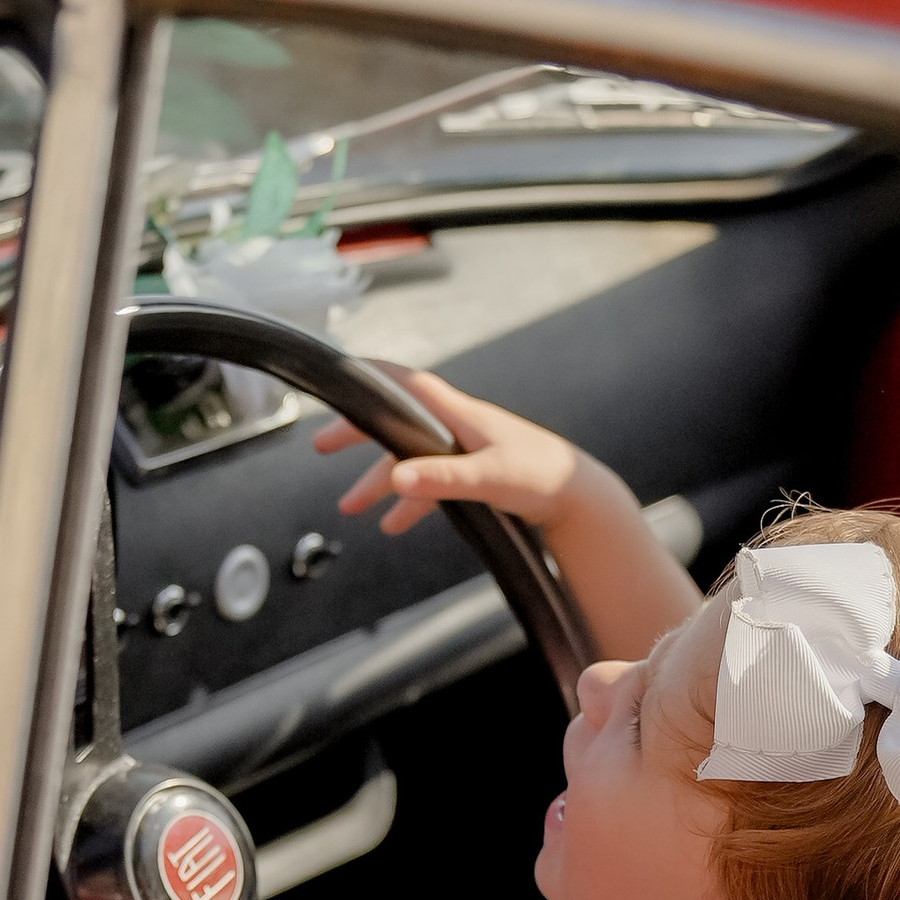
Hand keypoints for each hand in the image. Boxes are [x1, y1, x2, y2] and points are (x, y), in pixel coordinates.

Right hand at [313, 370, 605, 537]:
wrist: (579, 497)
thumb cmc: (541, 476)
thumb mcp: (488, 478)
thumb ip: (441, 479)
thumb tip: (396, 480)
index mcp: (457, 414)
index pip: (403, 382)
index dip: (369, 374)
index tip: (336, 374)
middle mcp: (455, 426)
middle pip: (396, 422)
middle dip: (358, 433)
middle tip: (320, 445)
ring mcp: (463, 451)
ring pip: (409, 461)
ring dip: (378, 482)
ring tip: (349, 507)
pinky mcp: (472, 475)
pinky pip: (429, 485)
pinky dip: (409, 502)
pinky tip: (392, 525)